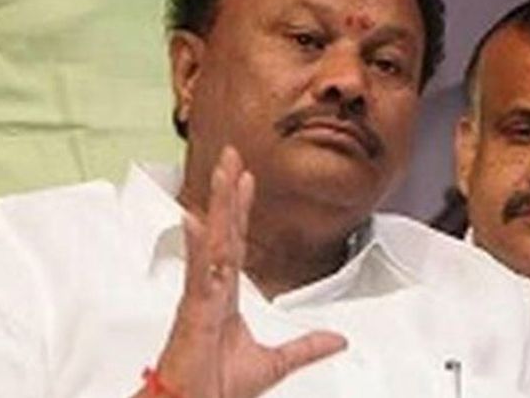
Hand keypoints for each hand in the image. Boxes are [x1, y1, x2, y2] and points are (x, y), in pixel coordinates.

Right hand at [138, 146, 346, 397]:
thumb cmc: (215, 388)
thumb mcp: (273, 363)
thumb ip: (305, 348)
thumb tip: (336, 340)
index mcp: (224, 296)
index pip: (235, 243)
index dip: (241, 210)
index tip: (247, 179)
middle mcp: (211, 289)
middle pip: (223, 232)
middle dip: (228, 193)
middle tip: (232, 156)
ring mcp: (200, 297)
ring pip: (212, 243)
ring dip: (219, 206)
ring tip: (224, 173)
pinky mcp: (192, 312)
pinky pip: (198, 274)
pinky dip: (198, 247)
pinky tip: (198, 220)